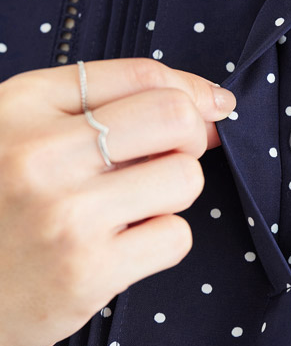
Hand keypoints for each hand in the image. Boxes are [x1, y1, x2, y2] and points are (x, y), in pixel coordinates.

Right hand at [0, 57, 235, 345]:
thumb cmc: (5, 207)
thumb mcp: (28, 132)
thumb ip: (111, 106)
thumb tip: (215, 104)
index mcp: (23, 105)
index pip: (142, 74)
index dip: (190, 90)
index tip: (206, 109)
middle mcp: (39, 152)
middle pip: (175, 116)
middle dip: (190, 137)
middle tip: (165, 159)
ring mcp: (64, 213)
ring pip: (185, 176)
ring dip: (172, 194)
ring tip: (130, 208)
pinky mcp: (86, 270)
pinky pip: (176, 236)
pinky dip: (161, 242)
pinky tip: (121, 248)